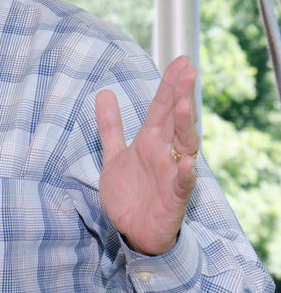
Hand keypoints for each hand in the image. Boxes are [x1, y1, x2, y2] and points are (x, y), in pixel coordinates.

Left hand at [95, 55, 199, 255]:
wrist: (134, 231)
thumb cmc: (131, 192)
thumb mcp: (114, 155)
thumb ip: (110, 126)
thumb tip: (103, 92)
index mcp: (151, 141)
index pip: (162, 108)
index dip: (170, 85)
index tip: (181, 61)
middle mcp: (166, 153)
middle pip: (176, 120)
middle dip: (182, 96)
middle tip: (188, 71)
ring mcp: (173, 174)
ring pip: (185, 147)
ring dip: (185, 126)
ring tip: (184, 106)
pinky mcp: (175, 197)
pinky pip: (183, 184)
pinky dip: (185, 174)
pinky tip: (186, 163)